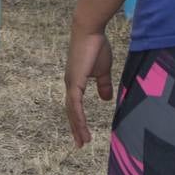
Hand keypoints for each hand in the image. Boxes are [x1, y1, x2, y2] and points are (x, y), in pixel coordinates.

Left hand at [64, 29, 113, 146]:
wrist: (90, 31)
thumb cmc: (96, 47)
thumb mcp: (102, 70)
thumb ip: (103, 85)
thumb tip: (105, 99)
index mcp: (75, 82)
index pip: (75, 106)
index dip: (78, 120)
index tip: (83, 134)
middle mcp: (70, 84)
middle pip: (71, 111)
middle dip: (76, 128)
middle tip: (80, 144)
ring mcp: (70, 82)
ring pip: (72, 110)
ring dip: (77, 126)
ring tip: (83, 141)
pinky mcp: (74, 80)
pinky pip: (75, 103)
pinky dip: (78, 116)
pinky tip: (82, 126)